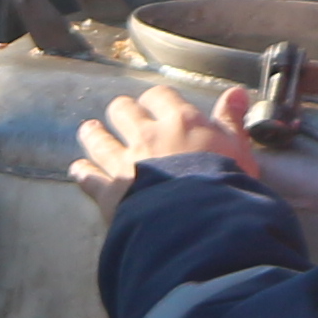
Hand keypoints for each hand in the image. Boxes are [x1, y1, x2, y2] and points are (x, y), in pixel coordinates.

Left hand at [68, 83, 263, 214]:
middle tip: (123, 114)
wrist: (200, 224)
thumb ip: (232, 121)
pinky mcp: (110, 193)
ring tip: (89, 130)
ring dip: (93, 134)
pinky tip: (78, 169)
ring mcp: (125, 164)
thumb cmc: (227, 187)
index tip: (156, 103)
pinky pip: (90, 177)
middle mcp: (147, 137)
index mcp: (180, 123)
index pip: (160, 97)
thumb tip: (236, 93)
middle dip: (123, 111)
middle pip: (124, 111)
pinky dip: (83, 172)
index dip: (156, 99)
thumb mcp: (239, 151)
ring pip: (99, 140)